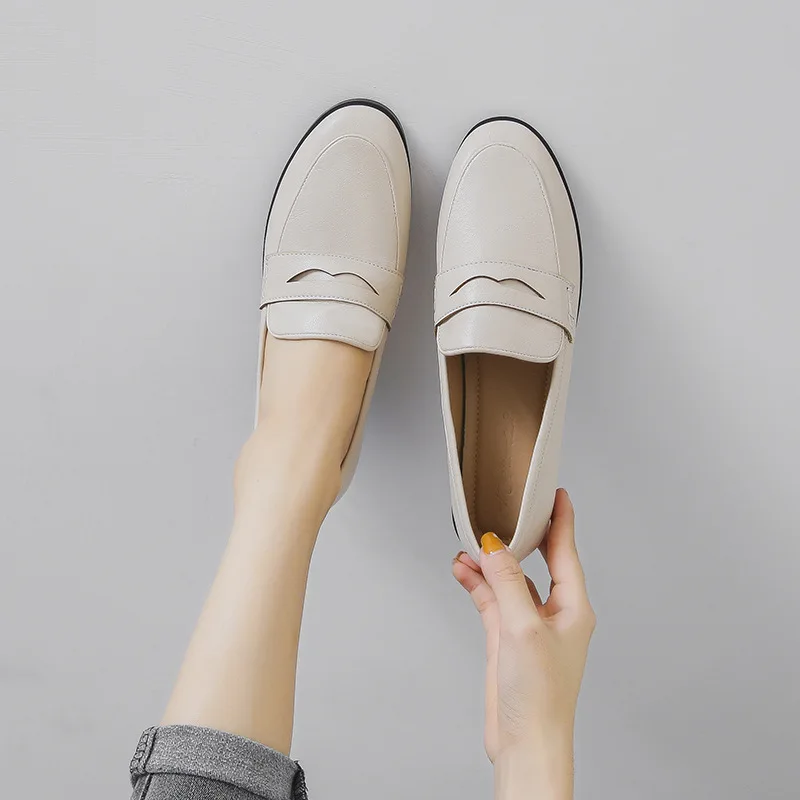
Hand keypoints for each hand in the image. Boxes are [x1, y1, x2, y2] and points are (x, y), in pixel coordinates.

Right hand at [452, 489, 594, 798]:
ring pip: (507, 581)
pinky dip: (477, 584)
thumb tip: (493, 546)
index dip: (561, 521)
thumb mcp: (523, 628)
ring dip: (487, 564)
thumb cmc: (540, 696)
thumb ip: (507, 582)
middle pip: (534, 562)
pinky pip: (491, 600)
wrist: (525, 743)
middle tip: (503, 510)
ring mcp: (528, 625)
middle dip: (516, 538)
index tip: (556, 494)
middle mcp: (554, 613)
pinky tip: (462, 571)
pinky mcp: (507, 639)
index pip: (566, 552)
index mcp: (573, 607)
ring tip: (466, 546)